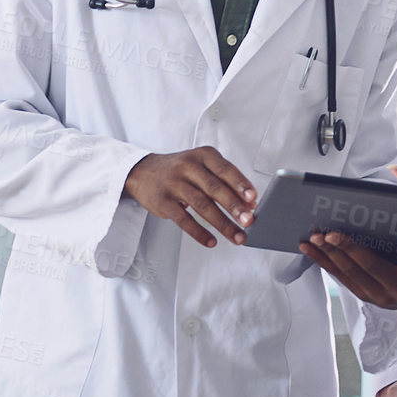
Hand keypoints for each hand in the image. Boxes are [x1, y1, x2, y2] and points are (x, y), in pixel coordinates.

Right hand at [124, 147, 256, 247]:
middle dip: (234, 207)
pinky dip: (199, 232)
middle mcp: (188, 166)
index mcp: (202, 155)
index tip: (253, 199)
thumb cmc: (180, 171)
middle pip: (215, 188)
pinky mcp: (163, 201)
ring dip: (222, 224)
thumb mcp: (201, 166)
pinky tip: (211, 241)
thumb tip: (249, 205)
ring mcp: (174, 183)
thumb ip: (224, 182)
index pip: (225, 169)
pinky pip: (184, 220)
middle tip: (248, 222)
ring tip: (236, 236)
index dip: (240, 184)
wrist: (143, 172)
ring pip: (202, 205)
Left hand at [300, 230, 396, 308]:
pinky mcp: (364, 296)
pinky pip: (341, 277)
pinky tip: (311, 249)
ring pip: (350, 273)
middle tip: (331, 234)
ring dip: (329, 255)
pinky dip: (324, 262)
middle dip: (349, 249)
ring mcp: (379, 296)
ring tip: (314, 239)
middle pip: (372, 267)